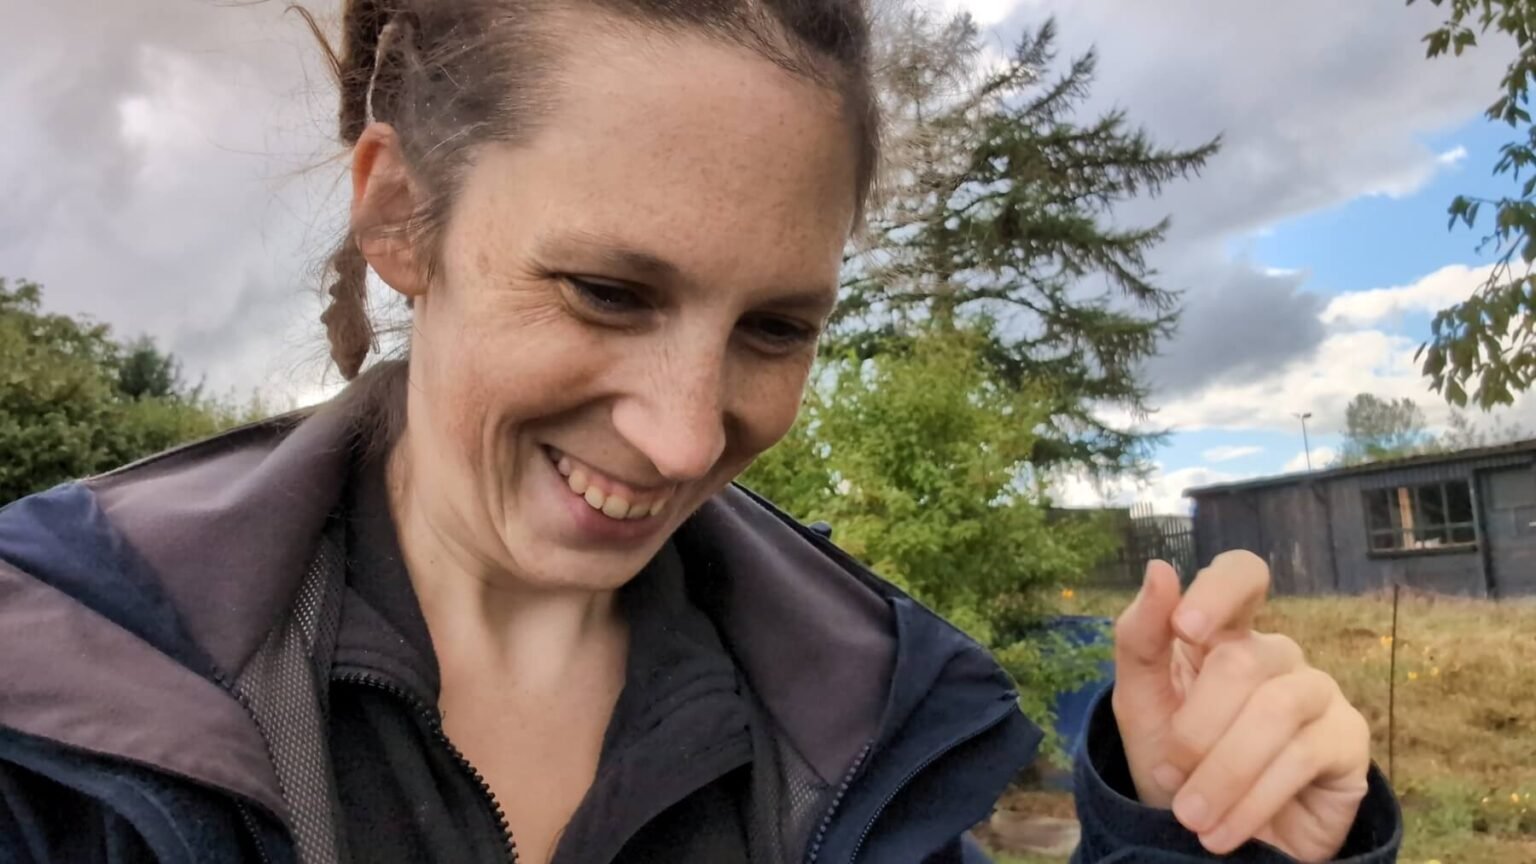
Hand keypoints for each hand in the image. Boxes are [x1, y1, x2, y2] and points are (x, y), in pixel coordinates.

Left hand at [1111, 552, 1371, 860]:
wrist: (1209, 838)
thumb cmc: (1176, 763)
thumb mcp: (1141, 703)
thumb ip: (1141, 638)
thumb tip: (1160, 569)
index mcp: (1225, 633)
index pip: (1242, 574)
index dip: (1219, 591)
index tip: (1187, 628)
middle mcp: (1277, 655)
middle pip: (1241, 661)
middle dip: (1195, 729)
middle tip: (1171, 779)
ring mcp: (1318, 693)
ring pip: (1274, 710)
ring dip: (1222, 773)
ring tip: (1192, 818)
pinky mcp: (1348, 740)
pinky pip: (1303, 756)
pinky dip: (1253, 799)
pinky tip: (1225, 831)